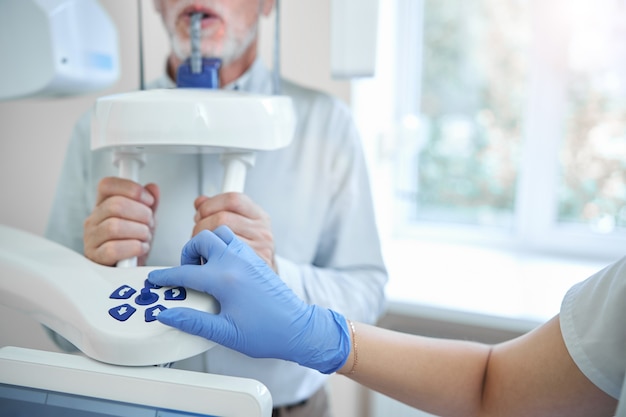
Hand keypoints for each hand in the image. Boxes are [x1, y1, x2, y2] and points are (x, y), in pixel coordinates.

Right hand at [84, 177, 158, 265]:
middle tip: (149, 223)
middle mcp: (94, 219)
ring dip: (139, 232)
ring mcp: (91, 238)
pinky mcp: (95, 257)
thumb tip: (152, 188)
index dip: (131, 189)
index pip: (107, 185)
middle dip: (141, 214)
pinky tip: (140, 248)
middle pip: (116, 205)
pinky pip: (113, 249)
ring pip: (114, 226)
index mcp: (103, 205)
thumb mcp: (144, 220)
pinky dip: (133, 248)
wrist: (129, 270)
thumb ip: (149, 204)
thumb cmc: (133, 243)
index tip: (148, 200)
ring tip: (145, 238)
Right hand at [148, 226, 350, 373]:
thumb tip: (168, 315)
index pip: (185, 273)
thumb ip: (192, 322)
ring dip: (206, 245)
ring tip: (203, 267)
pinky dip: (221, 246)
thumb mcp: (224, 333)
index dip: (165, 277)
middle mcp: (237, 262)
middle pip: (202, 239)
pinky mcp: (257, 260)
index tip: (156, 280)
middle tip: (185, 273)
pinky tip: (220, 268)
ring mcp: (249, 258)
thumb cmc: (268, 332)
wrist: (298, 329)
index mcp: (225, 279)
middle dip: (187, 253)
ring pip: (220, 233)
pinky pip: (234, 241)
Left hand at [193, 193, 276, 270]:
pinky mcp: (250, 267)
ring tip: (201, 248)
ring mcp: (258, 250)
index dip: (211, 204)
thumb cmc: (249, 252)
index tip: (201, 213)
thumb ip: (220, 210)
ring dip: (201, 243)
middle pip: (222, 219)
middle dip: (201, 225)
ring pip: (218, 237)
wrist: (262, 280)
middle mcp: (262, 232)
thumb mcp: (241, 225)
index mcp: (259, 217)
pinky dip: (206, 258)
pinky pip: (219, 258)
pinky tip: (207, 260)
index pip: (233, 200)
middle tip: (197, 234)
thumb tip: (200, 202)